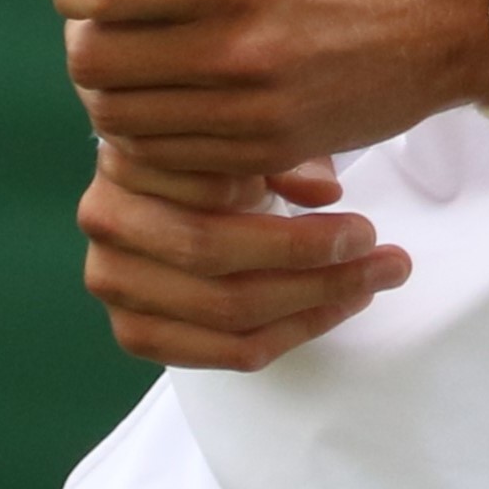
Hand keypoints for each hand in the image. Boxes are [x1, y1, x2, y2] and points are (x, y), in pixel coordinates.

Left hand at [16, 0, 488, 177]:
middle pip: (95, 67)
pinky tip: (176, 107)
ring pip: (121, 123)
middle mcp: (237, 46)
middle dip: (85, 48)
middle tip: (108, 33)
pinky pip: (170, 159)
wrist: (439, 17)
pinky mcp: (269, 152)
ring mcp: (253, 108)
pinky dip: (155, 136)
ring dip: (113, 98)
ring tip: (141, 72)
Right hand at [73, 143, 411, 371]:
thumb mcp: (251, 137)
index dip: (286, 210)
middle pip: (215, 250)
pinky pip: (226, 351)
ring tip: (375, 279)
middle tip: (381, 253)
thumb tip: (325, 192)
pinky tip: (336, 308)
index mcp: (129, 156)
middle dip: (311, 259)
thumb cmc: (219, 157)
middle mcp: (107, 219)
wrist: (168, 197)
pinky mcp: (135, 332)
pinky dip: (292, 333)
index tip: (363, 223)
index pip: (209, 190)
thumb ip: (284, 154)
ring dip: (316, 301)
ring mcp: (113, 282)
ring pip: (228, 308)